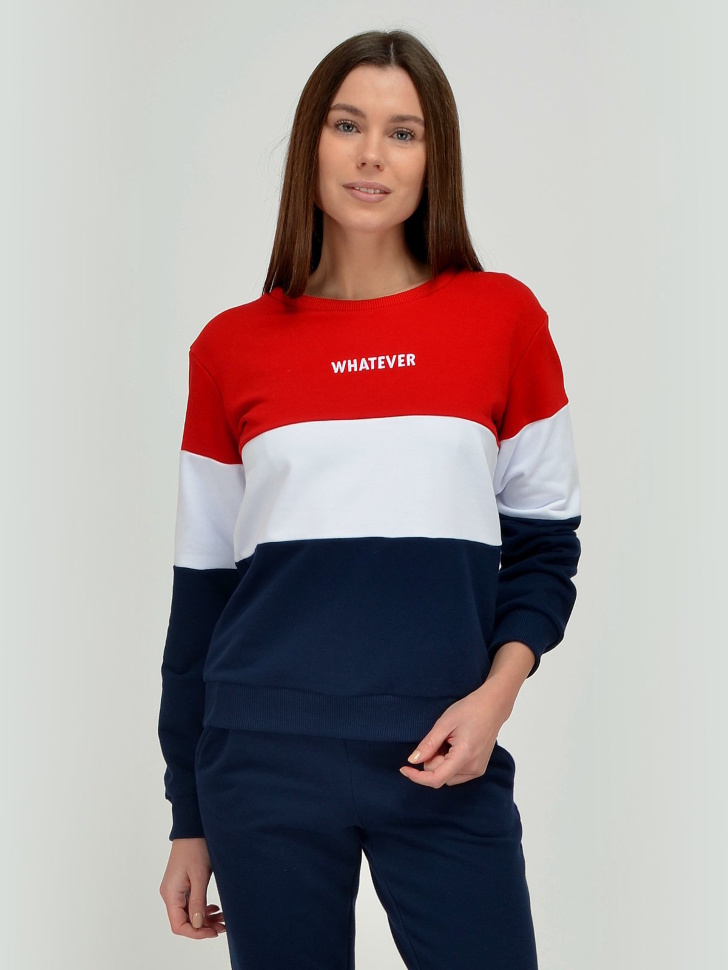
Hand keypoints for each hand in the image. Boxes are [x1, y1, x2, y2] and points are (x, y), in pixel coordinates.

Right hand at [159, 837, 225, 938]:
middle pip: (184, 921)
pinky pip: (191, 904)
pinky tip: (214, 908)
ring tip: (222, 918)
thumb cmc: (195, 848)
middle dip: (203, 927)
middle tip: (223, 926)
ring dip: (205, 919)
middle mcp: (170, 894)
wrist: (193, 828)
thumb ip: (198, 902)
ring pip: (189, 914)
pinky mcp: (183, 885)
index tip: (213, 932)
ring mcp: (176, 890)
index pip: (179, 925)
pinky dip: (203, 909)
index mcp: (171, 894)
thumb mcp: (199, 876)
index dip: (196, 933)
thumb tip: (198, 925)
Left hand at [399, 641, 534, 787]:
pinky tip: (454, 746)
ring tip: (448, 741)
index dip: (417, 777)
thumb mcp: (444, 723)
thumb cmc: (469, 710)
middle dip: (432, 760)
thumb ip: (428, 744)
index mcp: (464, 756)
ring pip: (447, 776)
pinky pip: (455, 773)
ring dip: (440, 762)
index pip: (436, 779)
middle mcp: (473, 769)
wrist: (493, 706)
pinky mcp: (479, 769)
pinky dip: (448, 763)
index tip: (404, 768)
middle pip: (440, 776)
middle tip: (439, 738)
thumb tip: (412, 761)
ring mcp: (477, 771)